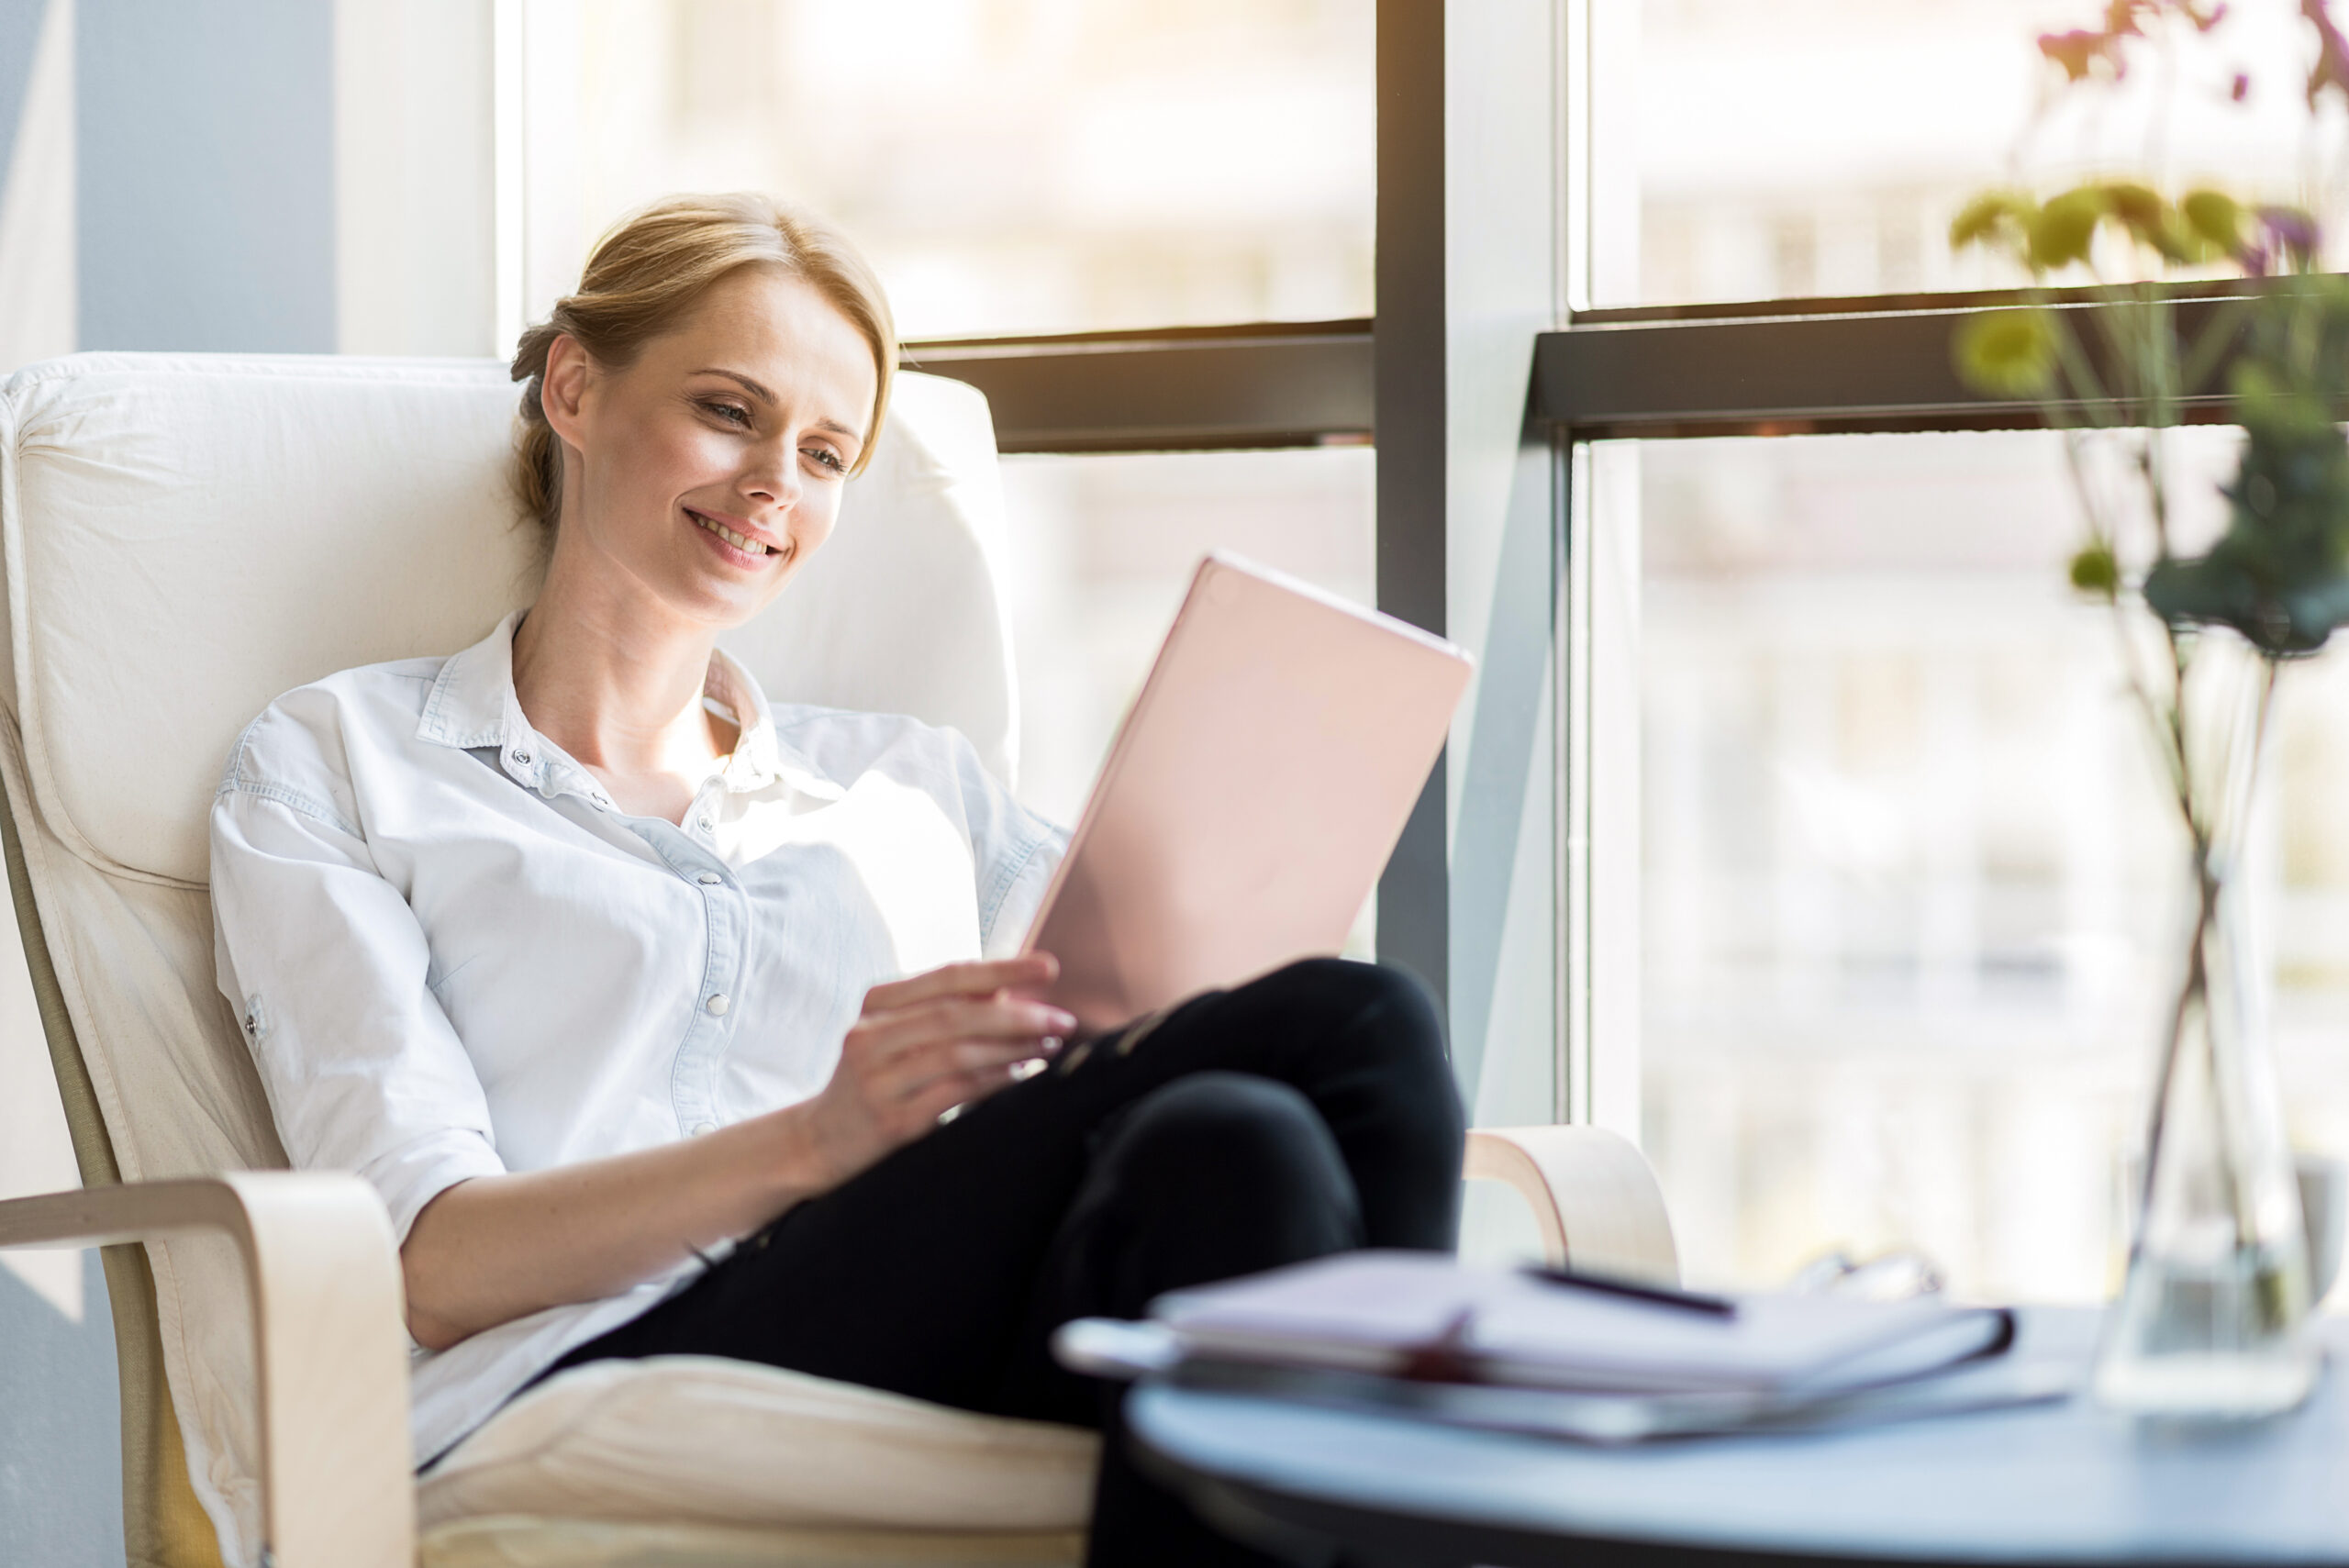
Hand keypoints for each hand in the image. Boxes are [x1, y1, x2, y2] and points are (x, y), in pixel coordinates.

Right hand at [802, 953, 1072, 1189]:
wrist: (817, 1142)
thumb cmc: (874, 1082)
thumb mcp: (896, 1036)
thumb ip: (944, 1011)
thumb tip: (1014, 992)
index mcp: (877, 1004)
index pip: (949, 976)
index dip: (1003, 969)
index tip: (1050, 968)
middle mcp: (871, 1035)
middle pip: (958, 1014)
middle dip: (1020, 1014)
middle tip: (1063, 1020)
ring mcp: (878, 1079)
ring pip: (959, 1053)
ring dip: (1014, 1049)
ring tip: (1049, 1046)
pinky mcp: (890, 1120)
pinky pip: (955, 1093)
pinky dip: (996, 1082)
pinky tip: (1022, 1075)